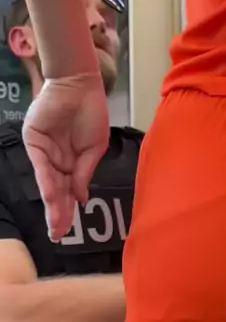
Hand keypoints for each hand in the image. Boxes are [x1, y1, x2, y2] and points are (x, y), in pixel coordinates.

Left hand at [22, 73, 108, 241]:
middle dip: (58, 214)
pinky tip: (52, 198)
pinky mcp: (34, 142)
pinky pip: (41, 166)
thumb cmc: (91, 114)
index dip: (68, 211)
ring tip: (56, 225)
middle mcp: (54, 161)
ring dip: (52, 204)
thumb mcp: (94, 149)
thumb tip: (82, 200)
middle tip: (58, 235)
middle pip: (56, 192)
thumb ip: (84, 174)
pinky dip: (46, 182)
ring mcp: (43, 152)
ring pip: (48, 183)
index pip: (67, 192)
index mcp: (69, 163)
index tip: (68, 231)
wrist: (80, 85)